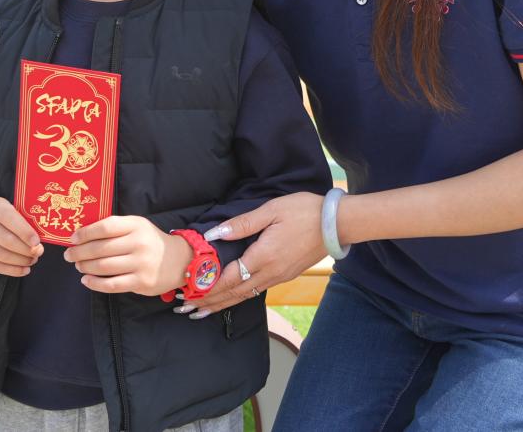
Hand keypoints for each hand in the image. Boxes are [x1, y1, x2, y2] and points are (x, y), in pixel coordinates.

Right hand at [0, 197, 43, 275]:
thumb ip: (22, 221)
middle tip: (39, 252)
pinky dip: (12, 270)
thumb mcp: (7, 210)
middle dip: (26, 249)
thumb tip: (39, 243)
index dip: (24, 231)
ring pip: (1, 255)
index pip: (9, 217)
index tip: (37, 242)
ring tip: (32, 260)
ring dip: (20, 261)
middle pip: (6, 239)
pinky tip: (24, 270)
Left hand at [65, 216, 189, 296]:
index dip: (85, 233)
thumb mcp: (137, 227)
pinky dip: (95, 283)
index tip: (72, 238)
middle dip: (80, 252)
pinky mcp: (141, 282)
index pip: (105, 227)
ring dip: (85, 267)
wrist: (179, 260)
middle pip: (101, 249)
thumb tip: (82, 234)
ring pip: (104, 267)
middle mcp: (139, 243)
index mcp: (136, 225)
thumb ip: (115, 228)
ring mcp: (141, 264)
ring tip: (78, 266)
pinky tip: (86, 280)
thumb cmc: (150, 242)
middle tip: (69, 255)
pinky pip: (112, 285)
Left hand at [192, 192, 326, 315]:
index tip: (187, 294)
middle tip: (186, 310)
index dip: (206, 288)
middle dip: (209, 303)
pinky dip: (239, 297)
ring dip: (222, 304)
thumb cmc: (304, 211)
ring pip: (245, 295)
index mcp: (263, 257)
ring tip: (203, 311)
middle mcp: (270, 273)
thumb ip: (242, 224)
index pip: (228, 279)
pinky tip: (232, 298)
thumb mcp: (271, 210)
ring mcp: (279, 277)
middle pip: (233, 294)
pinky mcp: (286, 275)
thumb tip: (215, 235)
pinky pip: (257, 291)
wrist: (336, 224)